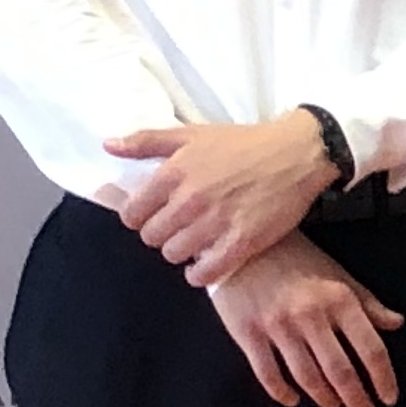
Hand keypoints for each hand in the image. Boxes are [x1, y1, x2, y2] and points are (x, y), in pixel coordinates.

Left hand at [108, 111, 339, 286]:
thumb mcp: (192, 133)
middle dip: (161, 234)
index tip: (155, 214)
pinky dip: (201, 272)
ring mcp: (214, 223)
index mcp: (172, 173)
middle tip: (178, 228)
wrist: (297, 153)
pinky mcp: (241, 242)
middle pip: (152, 237)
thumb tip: (108, 146)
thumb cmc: (244, 142)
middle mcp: (189, 200)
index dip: (140, 217)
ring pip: (174, 255)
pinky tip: (208, 262)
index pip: (132, 213)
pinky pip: (204, 273)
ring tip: (196, 242)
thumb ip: (146, 141)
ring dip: (182, 252)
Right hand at [206, 235, 404, 406]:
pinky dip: (282, 393)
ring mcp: (277, 326)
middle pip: (340, 370)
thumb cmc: (295, 258)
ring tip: (334, 406)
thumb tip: (397, 324)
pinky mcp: (247, 333)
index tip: (389, 397)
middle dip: (357, 398)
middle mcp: (310, 315)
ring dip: (324, 397)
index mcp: (339, 299)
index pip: (370, 349)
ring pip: (307, 376)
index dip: (383, 378)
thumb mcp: (337, 274)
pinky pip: (268, 373)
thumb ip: (367, 302)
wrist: (241, 243)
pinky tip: (293, 399)